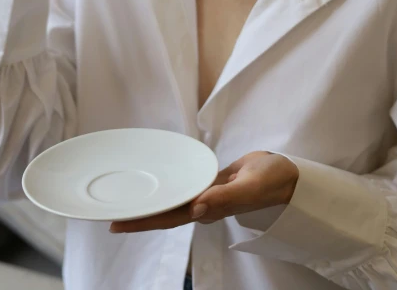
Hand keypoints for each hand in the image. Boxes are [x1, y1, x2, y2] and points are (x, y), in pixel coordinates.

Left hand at [109, 151, 297, 233]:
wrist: (286, 174)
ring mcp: (207, 194)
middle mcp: (203, 205)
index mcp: (209, 209)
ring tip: (127, 198)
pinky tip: (159, 182)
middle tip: (110, 211)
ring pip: (172, 200)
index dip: (143, 221)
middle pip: (164, 212)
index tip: (117, 222)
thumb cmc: (271, 182)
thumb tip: (195, 208)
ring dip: (151, 201)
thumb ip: (224, 199)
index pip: (168, 218)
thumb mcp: (249, 188)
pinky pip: (185, 186)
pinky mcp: (211, 182)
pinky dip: (169, 185)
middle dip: (138, 214)